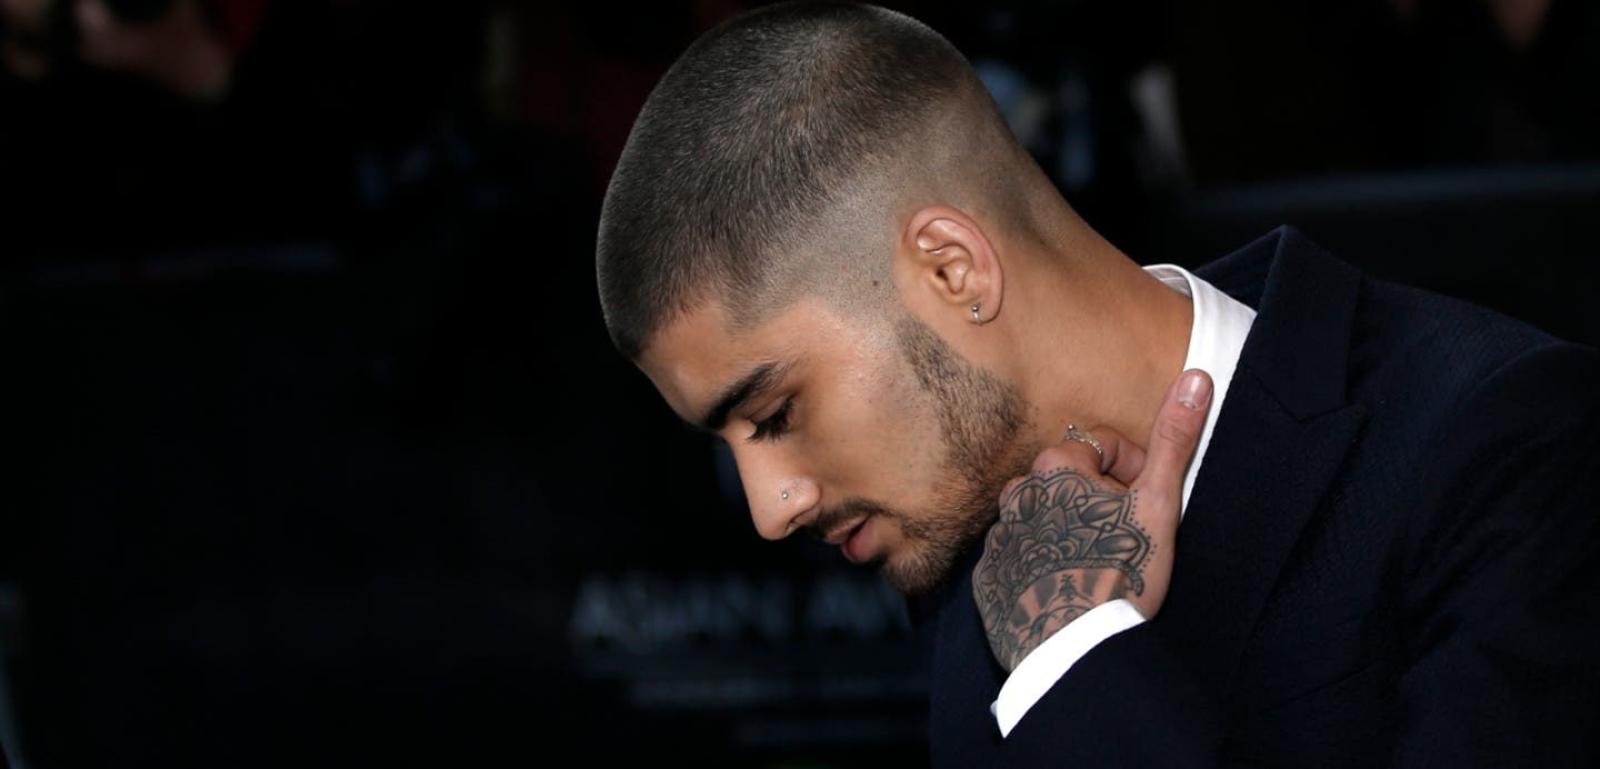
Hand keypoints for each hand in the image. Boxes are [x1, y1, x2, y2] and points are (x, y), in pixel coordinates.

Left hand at [973, 369, 1212, 671]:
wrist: (1074, 648)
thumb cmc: (1122, 571)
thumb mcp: (1159, 502)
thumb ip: (1174, 437)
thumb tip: (1194, 377)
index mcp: (1056, 466)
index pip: (1103, 448)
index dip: (1133, 474)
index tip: (1143, 507)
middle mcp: (1018, 492)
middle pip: (1070, 483)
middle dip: (1098, 503)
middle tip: (1123, 542)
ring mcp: (999, 535)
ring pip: (1044, 519)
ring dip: (1068, 533)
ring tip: (1095, 568)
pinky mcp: (988, 576)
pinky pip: (1019, 559)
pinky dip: (1041, 567)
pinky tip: (1066, 590)